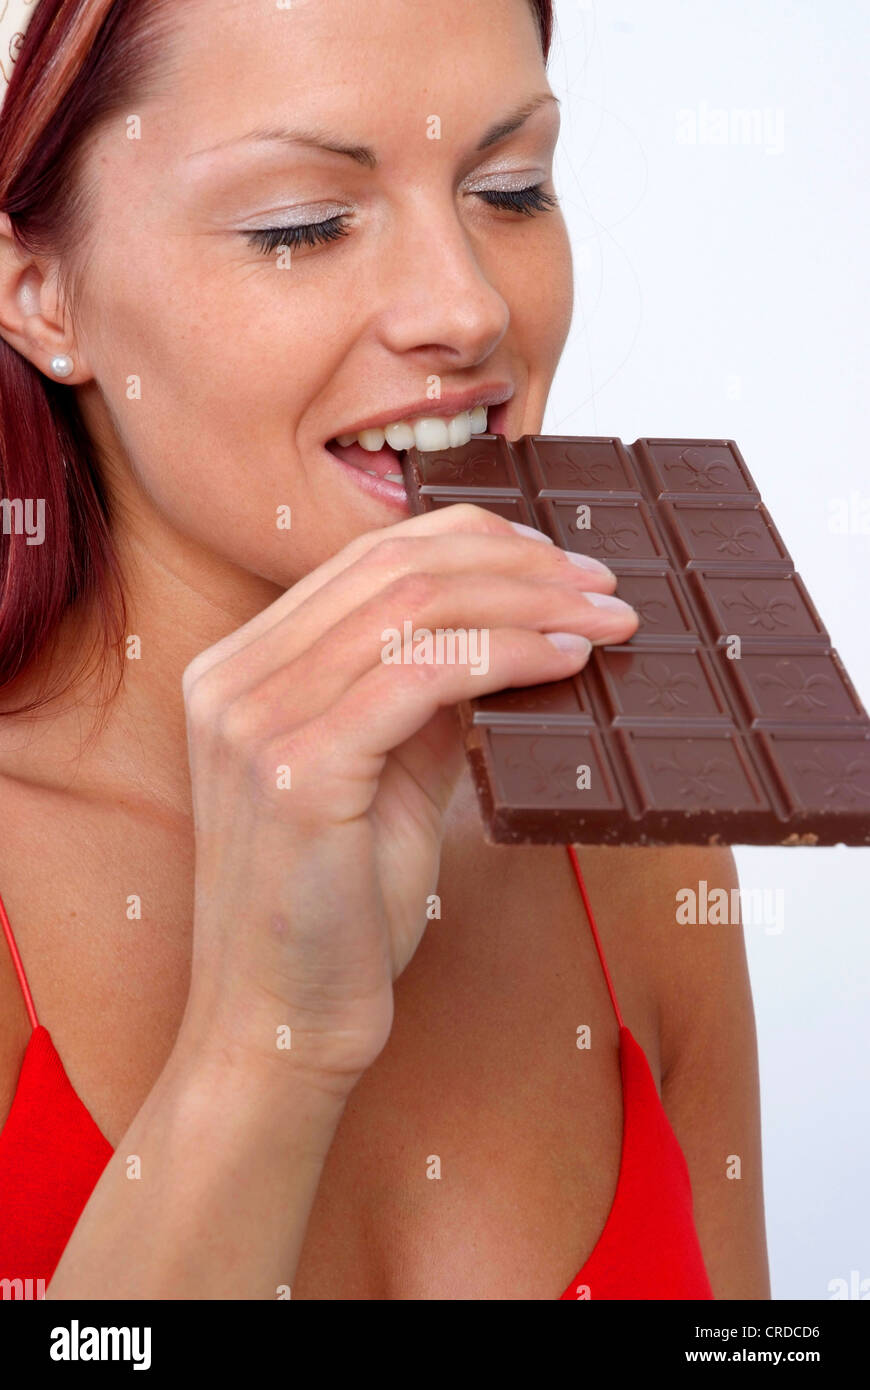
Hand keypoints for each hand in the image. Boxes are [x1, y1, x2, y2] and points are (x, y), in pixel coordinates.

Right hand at [178, 504, 636, 1090]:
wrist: (279, 1025)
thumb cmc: (338, 914)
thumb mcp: (388, 778)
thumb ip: (426, 697)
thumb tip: (508, 631)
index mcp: (244, 669)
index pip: (368, 559)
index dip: (476, 545)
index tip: (560, 566)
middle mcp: (232, 677)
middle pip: (393, 566)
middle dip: (517, 564)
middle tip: (603, 588)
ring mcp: (252, 718)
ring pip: (414, 606)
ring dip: (530, 603)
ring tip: (605, 621)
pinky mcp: (294, 767)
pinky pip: (422, 674)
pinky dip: (508, 654)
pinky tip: (566, 662)